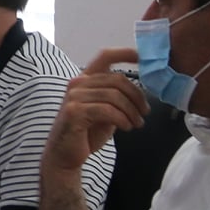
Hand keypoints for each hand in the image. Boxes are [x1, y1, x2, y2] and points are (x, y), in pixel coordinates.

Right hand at [43, 47, 148, 177]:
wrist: (64, 156)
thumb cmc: (85, 134)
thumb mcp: (105, 113)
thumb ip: (117, 99)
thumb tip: (140, 92)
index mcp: (85, 79)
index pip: (105, 56)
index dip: (126, 53)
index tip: (144, 58)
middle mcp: (78, 83)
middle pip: (117, 79)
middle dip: (136, 96)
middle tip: (144, 113)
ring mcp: (74, 97)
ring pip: (114, 96)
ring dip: (131, 111)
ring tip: (137, 123)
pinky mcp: (74, 112)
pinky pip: (107, 110)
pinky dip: (122, 119)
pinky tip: (127, 127)